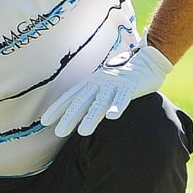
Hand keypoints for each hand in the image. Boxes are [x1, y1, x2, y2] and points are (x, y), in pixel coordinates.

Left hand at [40, 45, 173, 137]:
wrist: (148, 60)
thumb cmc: (123, 76)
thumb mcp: (103, 85)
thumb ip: (91, 98)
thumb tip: (77, 115)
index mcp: (90, 83)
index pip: (70, 97)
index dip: (57, 108)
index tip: (44, 122)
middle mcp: (99, 83)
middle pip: (81, 101)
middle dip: (69, 117)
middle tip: (59, 132)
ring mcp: (114, 84)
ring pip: (100, 102)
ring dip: (91, 117)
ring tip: (83, 132)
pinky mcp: (130, 86)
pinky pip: (123, 97)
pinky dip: (117, 106)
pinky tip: (112, 117)